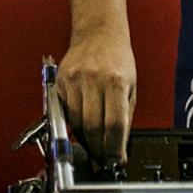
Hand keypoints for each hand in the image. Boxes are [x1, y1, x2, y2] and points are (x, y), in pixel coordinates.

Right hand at [55, 28, 137, 163]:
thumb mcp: (131, 86)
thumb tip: (119, 147)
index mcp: (116, 82)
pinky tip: (82, 126)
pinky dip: (74, 124)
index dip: (114, 148)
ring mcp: (74, 79)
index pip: (114, 125)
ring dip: (85, 139)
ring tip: (93, 144)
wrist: (98, 32)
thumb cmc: (118, 58)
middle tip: (103, 157)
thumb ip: (125, 117)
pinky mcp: (61, 81)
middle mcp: (93, 80)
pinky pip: (66, 112)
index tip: (115, 160)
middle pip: (93, 127)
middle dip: (98, 148)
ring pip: (76, 123)